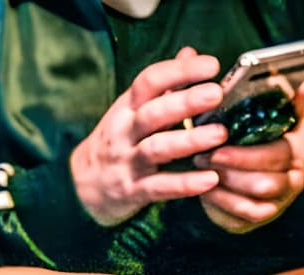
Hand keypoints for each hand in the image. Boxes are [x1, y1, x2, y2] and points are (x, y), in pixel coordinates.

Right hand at [70, 47, 227, 225]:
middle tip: (216, 93)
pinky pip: (160, 187)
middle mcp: (125, 131)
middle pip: (153, 112)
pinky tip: (210, 179)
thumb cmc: (119, 143)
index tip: (210, 66)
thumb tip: (190, 53)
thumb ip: (164, 86)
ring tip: (220, 134)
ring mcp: (128, 162)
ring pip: (157, 148)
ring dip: (189, 141)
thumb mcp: (133, 110)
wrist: (83, 186)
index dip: (179, 71)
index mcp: (127, 108)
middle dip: (185, 101)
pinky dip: (185, 184)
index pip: (149, 81)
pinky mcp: (133, 191)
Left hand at [194, 82, 303, 232]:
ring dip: (226, 180)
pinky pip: (241, 213)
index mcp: (300, 151)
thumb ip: (280, 98)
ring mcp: (278, 203)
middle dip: (235, 165)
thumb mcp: (269, 115)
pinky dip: (221, 199)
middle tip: (209, 152)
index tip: (224, 133)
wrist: (243, 173)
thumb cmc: (254, 137)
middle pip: (268, 180)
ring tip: (203, 164)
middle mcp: (294, 180)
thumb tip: (302, 86)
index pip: (283, 152)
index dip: (253, 147)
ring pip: (254, 196)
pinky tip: (205, 185)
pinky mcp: (258, 218)